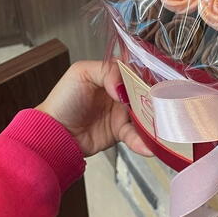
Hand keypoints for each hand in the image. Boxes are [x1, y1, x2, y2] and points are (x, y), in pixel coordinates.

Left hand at [37, 61, 152, 156]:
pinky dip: (142, 142)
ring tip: (162, 127)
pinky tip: (147, 146)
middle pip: (145, 92)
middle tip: (164, 104)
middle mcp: (121, 92)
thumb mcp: (82, 73)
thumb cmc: (63, 99)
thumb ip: (107, 71)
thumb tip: (124, 88)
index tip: (151, 80)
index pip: (136, 70)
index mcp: (112, 74)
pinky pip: (136, 135)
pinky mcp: (121, 131)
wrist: (53, 132)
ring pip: (145, 114)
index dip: (145, 74)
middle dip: (156, 97)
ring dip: (154, 121)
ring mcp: (122, 112)